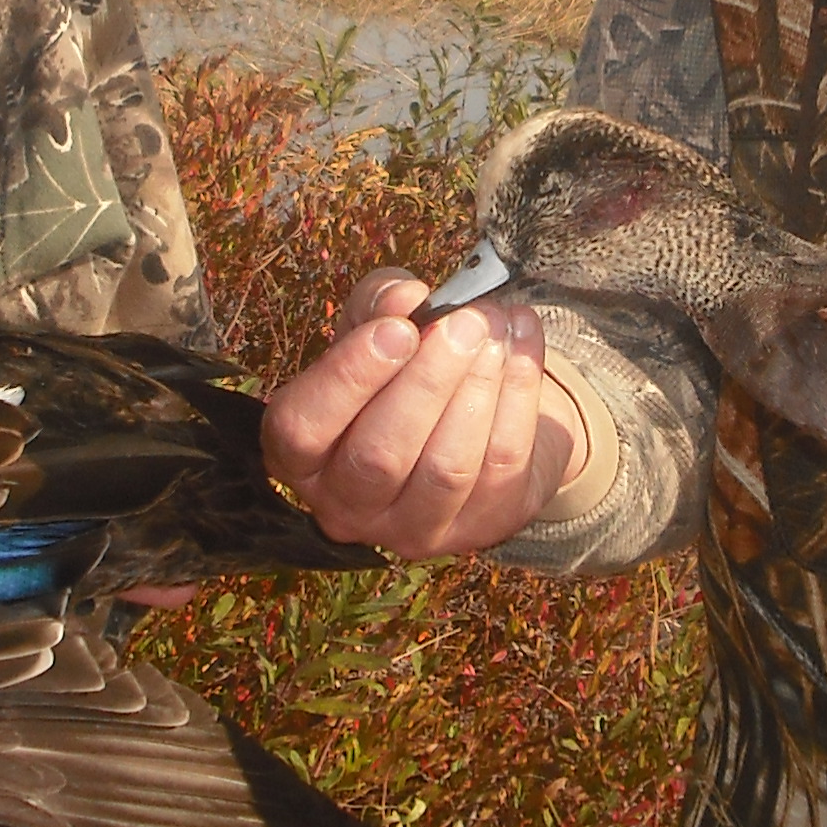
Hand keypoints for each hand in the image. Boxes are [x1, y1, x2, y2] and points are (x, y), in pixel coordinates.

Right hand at [262, 270, 572, 557]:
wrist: (470, 419)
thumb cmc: (401, 369)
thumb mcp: (375, 325)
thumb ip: (379, 303)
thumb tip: (405, 296)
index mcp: (303, 455)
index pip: (303, 428)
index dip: (349, 377)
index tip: (398, 328)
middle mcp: (347, 505)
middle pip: (380, 456)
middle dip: (428, 382)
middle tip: (465, 322)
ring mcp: (413, 529)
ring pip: (447, 468)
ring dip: (479, 386)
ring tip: (495, 326)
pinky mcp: (478, 529)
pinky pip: (502, 464)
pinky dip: (519, 395)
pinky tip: (523, 341)